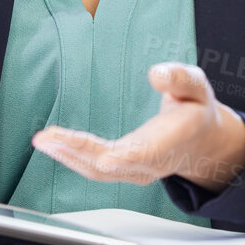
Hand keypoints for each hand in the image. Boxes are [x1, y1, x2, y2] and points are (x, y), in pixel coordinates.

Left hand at [32, 63, 244, 191]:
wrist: (201, 142)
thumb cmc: (196, 110)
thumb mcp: (198, 87)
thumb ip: (182, 78)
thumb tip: (156, 73)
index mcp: (171, 142)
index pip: (145, 154)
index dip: (124, 158)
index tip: (104, 157)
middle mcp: (151, 164)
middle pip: (110, 165)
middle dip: (77, 151)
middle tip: (45, 137)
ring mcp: (136, 171)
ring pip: (97, 171)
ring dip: (68, 156)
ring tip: (42, 140)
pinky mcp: (123, 170)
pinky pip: (94, 169)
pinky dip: (72, 157)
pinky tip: (53, 145)